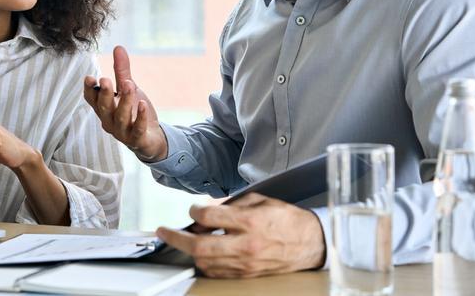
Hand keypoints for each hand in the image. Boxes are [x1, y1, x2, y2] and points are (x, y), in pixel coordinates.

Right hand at [83, 45, 166, 160]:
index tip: (90, 77)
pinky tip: (143, 105)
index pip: (92, 99)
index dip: (89, 90)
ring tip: (129, 85)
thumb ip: (122, 71)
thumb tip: (118, 47)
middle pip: (104, 108)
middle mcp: (109, 121)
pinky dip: (140, 118)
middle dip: (104, 94)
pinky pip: (137, 129)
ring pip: (120, 117)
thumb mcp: (128, 88)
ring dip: (124, 101)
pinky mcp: (137, 139)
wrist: (151, 138)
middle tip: (105, 80)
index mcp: (104, 108)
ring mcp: (122, 132)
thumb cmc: (134, 111)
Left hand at [155, 193, 325, 277]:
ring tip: (183, 240)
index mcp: (250, 221)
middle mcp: (246, 245)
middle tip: (164, 232)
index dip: (194, 211)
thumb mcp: (258, 200)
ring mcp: (246, 263)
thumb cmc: (285, 218)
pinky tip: (201, 252)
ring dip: (189, 251)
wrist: (310, 243)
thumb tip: (205, 209)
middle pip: (200, 246)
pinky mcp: (246, 274)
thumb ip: (229, 205)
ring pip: (205, 262)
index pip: (209, 217)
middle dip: (176, 238)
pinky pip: (217, 272)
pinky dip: (204, 262)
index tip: (193, 209)